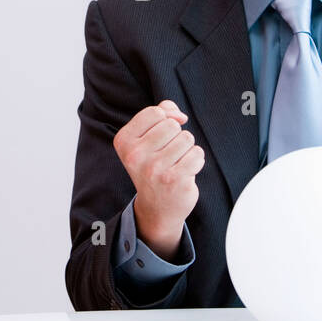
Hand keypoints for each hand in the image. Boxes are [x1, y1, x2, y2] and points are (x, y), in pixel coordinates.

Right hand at [112, 100, 203, 258]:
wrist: (157, 207)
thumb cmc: (153, 166)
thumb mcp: (146, 138)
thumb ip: (161, 114)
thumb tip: (179, 115)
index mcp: (124, 141)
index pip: (155, 112)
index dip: (165, 120)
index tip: (161, 136)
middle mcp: (136, 155)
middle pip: (172, 125)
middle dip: (175, 136)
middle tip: (167, 155)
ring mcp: (155, 169)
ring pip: (186, 138)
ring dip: (186, 149)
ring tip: (175, 164)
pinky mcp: (175, 180)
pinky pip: (197, 154)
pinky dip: (196, 161)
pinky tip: (185, 172)